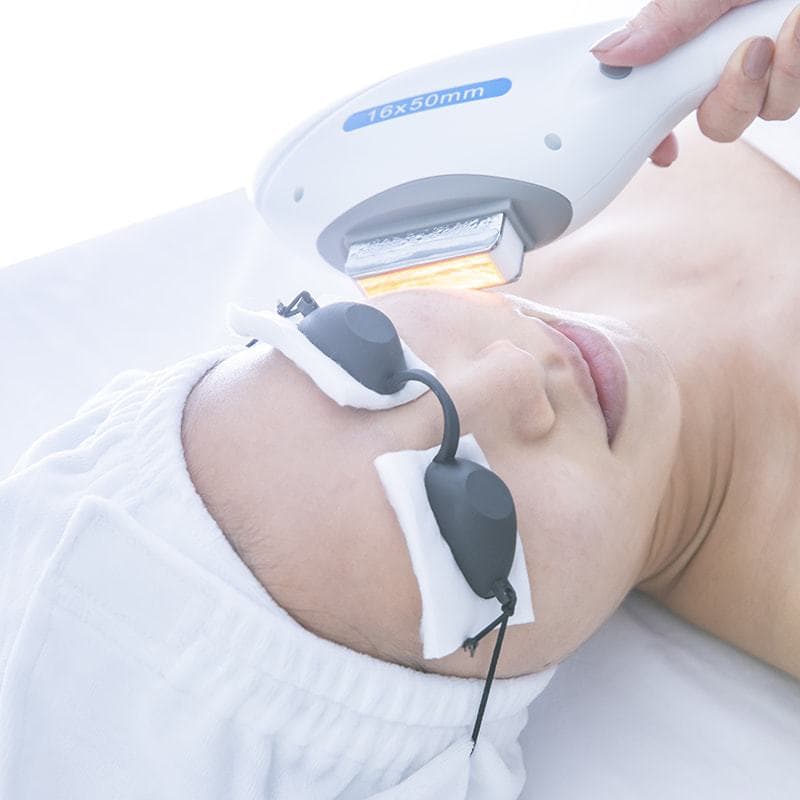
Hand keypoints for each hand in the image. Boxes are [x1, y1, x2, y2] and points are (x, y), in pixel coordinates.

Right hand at [590, 1, 799, 165]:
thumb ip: (668, 16)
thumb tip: (611, 52)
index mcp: (696, 35)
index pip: (664, 95)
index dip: (657, 131)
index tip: (663, 149)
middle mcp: (735, 50)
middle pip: (720, 120)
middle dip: (732, 100)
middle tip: (748, 53)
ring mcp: (778, 59)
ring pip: (769, 110)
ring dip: (780, 77)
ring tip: (789, 24)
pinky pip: (798, 93)